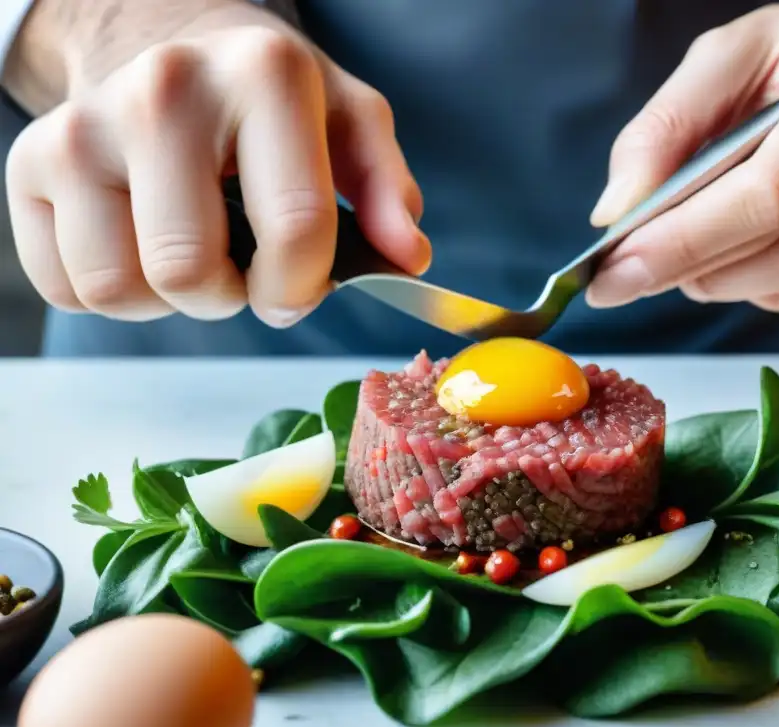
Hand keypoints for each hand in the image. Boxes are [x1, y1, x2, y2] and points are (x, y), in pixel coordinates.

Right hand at [4, 0, 428, 326]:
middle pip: (190, 274)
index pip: (294, 228)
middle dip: (229, 295)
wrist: (166, 43)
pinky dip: (115, 290)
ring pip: (119, 290)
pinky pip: (69, 288)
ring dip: (168, 299)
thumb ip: (387, 189)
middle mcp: (162, 93)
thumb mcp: (350, 123)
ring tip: (191, 248)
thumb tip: (408, 256)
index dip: (302, 287)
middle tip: (239, 263)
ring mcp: (83, 127)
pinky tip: (142, 242)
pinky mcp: (29, 164)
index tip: (299, 285)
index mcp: (264, 77)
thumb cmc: (269, 99)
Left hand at [585, 3, 778, 312]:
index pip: (766, 194)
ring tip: (686, 251)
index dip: (683, 243)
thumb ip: (659, 132)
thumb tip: (616, 214)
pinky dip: (757, 285)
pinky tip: (742, 246)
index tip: (613, 274)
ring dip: (720, 283)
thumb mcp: (716, 64)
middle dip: (693, 273)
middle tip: (631, 275)